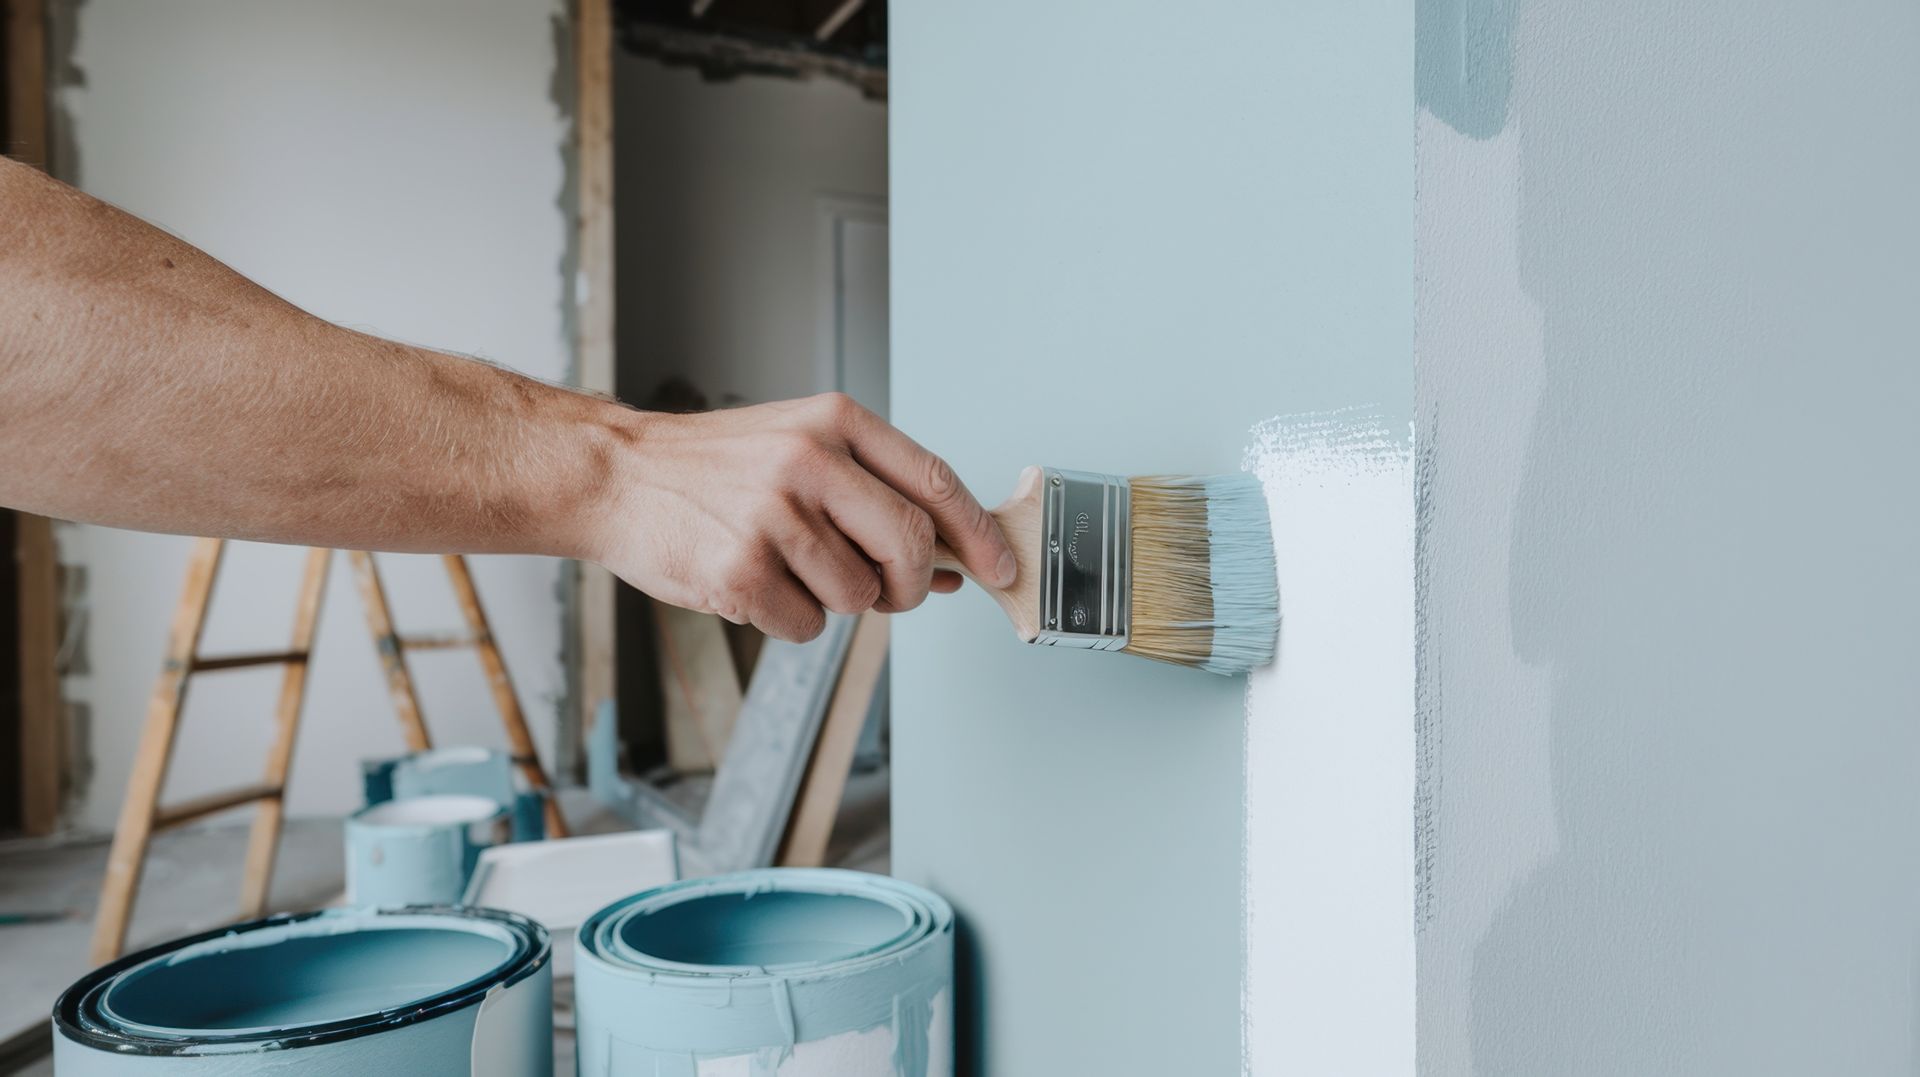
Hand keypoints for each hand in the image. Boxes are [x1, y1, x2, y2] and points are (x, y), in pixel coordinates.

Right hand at [586, 392, 1016, 641]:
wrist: (617, 476)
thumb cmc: (714, 468)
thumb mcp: (800, 447)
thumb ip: (876, 494)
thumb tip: (954, 562)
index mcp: (834, 422)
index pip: (935, 482)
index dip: (978, 534)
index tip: (1002, 569)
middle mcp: (808, 462)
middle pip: (908, 546)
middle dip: (911, 585)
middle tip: (892, 592)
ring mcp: (772, 517)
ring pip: (857, 596)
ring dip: (833, 601)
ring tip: (785, 566)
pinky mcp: (739, 571)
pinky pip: (806, 626)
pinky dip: (789, 620)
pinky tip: (754, 584)